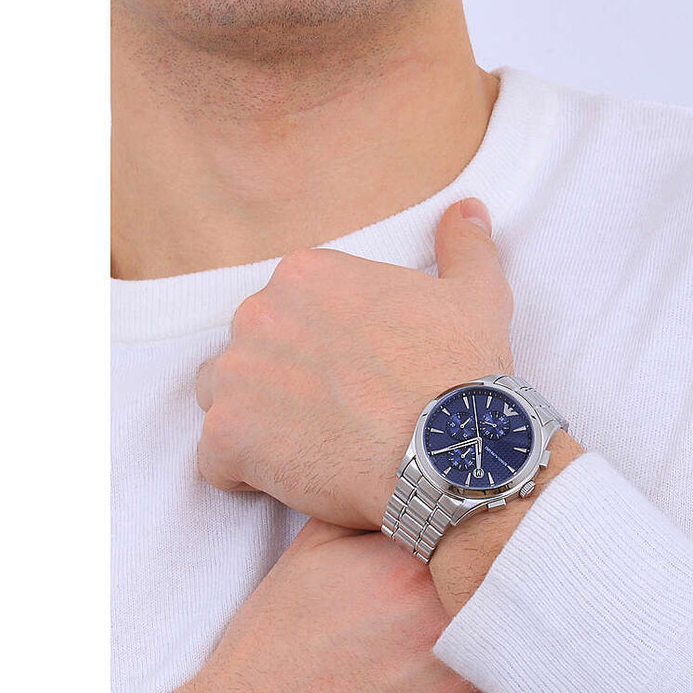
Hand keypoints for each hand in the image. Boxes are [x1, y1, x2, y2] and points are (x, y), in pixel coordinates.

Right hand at [130, 518, 531, 692]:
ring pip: (557, 643)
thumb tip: (428, 477)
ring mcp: (470, 679)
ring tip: (568, 636)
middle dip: (550, 574)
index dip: (520, 521)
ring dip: (561, 640)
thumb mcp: (311, 554)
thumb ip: (369, 507)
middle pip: (539, 573)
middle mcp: (446, 610)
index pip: (497, 518)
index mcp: (409, 558)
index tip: (531, 529)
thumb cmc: (276, 654)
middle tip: (565, 581)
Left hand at [195, 198, 512, 528]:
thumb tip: (468, 211)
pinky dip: (246, 476)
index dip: (318, 354)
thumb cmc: (462, 376)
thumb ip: (464, 248)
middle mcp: (260, 314)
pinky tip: (297, 481)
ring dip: (256, 426)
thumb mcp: (477, 299)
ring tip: (312, 451)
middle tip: (338, 421)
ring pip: (224, 401)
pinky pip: (216, 462)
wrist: (448, 452)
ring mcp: (238, 375)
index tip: (354, 382)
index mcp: (308, 276)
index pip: (287, 314)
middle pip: (251, 354)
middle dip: (283, 387)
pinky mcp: (229, 436)